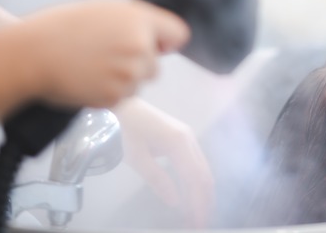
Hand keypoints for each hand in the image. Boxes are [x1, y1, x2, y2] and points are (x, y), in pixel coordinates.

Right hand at [18, 0, 189, 108]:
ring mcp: (130, 74)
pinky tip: (88, 80)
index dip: (165, 41)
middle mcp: (141, 46)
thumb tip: (158, 40)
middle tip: (105, 57)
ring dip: (123, 80)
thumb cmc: (61, 28)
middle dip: (138, 64)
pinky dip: (108, 93)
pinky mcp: (116, 97)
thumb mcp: (103, 9)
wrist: (31, 55)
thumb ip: (135, 21)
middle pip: (156, 64)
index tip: (154, 46)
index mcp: (139, 19)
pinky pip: (123, 98)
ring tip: (93, 68)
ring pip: (139, 83)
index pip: (178, 34)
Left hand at [113, 98, 213, 227]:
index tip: (197, 222)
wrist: (121, 104)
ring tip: (199, 213)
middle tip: (201, 223)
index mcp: (178, 142)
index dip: (197, 203)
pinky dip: (197, 181)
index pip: (194, 179)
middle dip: (204, 201)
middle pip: (204, 175)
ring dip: (202, 192)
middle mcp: (188, 138)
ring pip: (203, 169)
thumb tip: (174, 201)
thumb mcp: (137, 157)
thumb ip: (158, 180)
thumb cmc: (125, 128)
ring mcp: (187, 137)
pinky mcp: (182, 138)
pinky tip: (194, 194)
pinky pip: (196, 163)